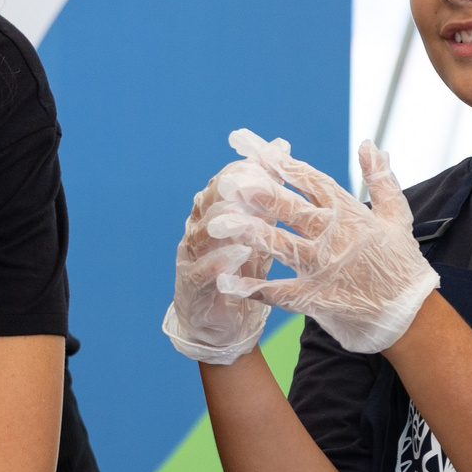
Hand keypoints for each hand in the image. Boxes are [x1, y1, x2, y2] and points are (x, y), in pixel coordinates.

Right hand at [162, 147, 285, 364]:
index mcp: (212, 214)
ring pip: (201, 234)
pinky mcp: (190, 288)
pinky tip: (238, 254)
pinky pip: (200, 272)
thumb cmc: (242, 270)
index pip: (223, 184)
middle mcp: (197, 231)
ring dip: (222, 222)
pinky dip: (218, 262)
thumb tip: (281, 147)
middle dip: (228, 189)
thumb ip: (268, 193)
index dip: (242, 170)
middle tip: (250, 178)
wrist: (224, 324)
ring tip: (241, 213)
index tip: (266, 159)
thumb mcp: (260, 229)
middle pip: (208, 203)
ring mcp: (190, 259)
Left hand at [208, 136, 438, 354]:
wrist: (410, 314)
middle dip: (259, 193)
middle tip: (232, 179)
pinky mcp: (316, 298)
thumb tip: (368, 143)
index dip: (284, 165)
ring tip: (219, 222)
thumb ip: (381, 178)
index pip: (311, 182)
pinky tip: (227, 281)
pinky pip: (279, 292)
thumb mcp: (396, 215)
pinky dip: (253, 288)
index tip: (258, 151)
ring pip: (280, 245)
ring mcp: (323, 267)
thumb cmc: (402, 264)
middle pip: (290, 209)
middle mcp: (333, 237)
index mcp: (350, 214)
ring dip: (249, 233)